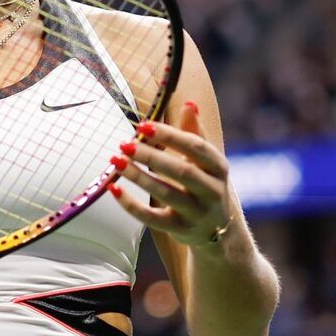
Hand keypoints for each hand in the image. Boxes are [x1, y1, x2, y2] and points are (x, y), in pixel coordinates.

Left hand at [107, 100, 233, 247]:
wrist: (222, 232)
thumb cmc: (207, 185)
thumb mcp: (208, 162)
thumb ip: (195, 133)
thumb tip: (189, 103)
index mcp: (219, 168)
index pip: (196, 148)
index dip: (171, 135)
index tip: (143, 125)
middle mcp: (212, 191)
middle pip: (182, 172)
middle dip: (152, 156)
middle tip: (125, 143)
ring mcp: (197, 213)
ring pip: (166, 194)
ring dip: (139, 177)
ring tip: (117, 161)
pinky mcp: (180, 230)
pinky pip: (152, 219)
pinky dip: (131, 205)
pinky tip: (113, 189)